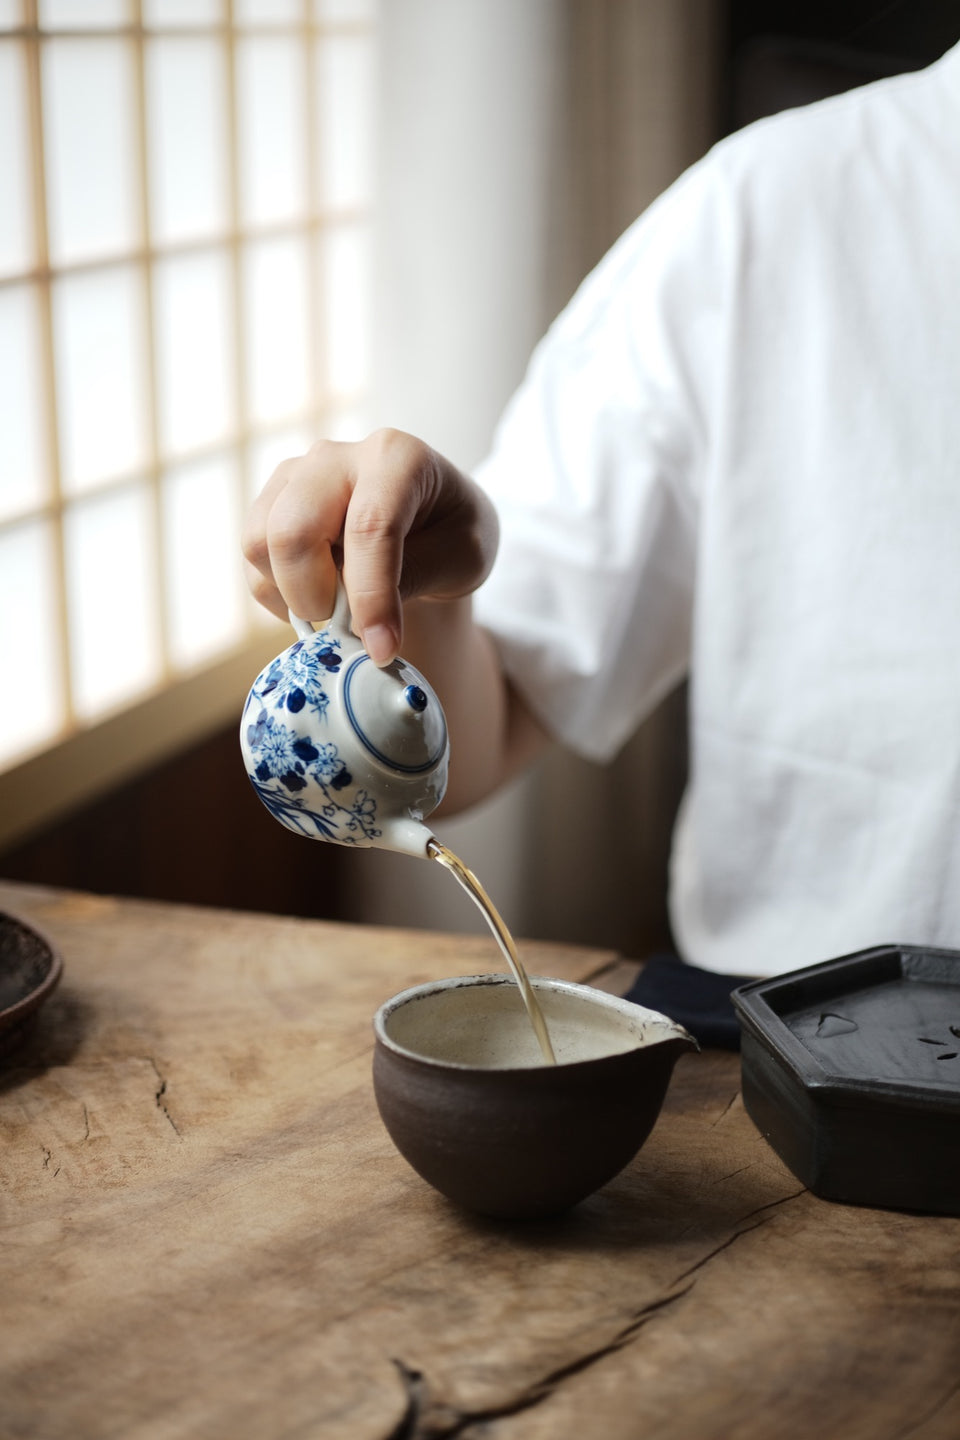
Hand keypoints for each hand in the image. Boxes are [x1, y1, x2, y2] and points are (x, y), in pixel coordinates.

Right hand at [242, 429, 498, 665]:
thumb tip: (356, 618)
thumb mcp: (461, 558)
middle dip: (316, 595)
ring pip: (259, 543)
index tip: (382, 650)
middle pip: (293, 530)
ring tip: (337, 608)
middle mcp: (336, 456)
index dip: (371, 595)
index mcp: (396, 457)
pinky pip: (252, 557)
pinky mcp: (271, 501)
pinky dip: (276, 592)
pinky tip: (318, 597)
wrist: (433, 521)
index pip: (369, 526)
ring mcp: (295, 475)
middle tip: (351, 625)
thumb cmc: (453, 535)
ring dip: (293, 595)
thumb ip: (413, 577)